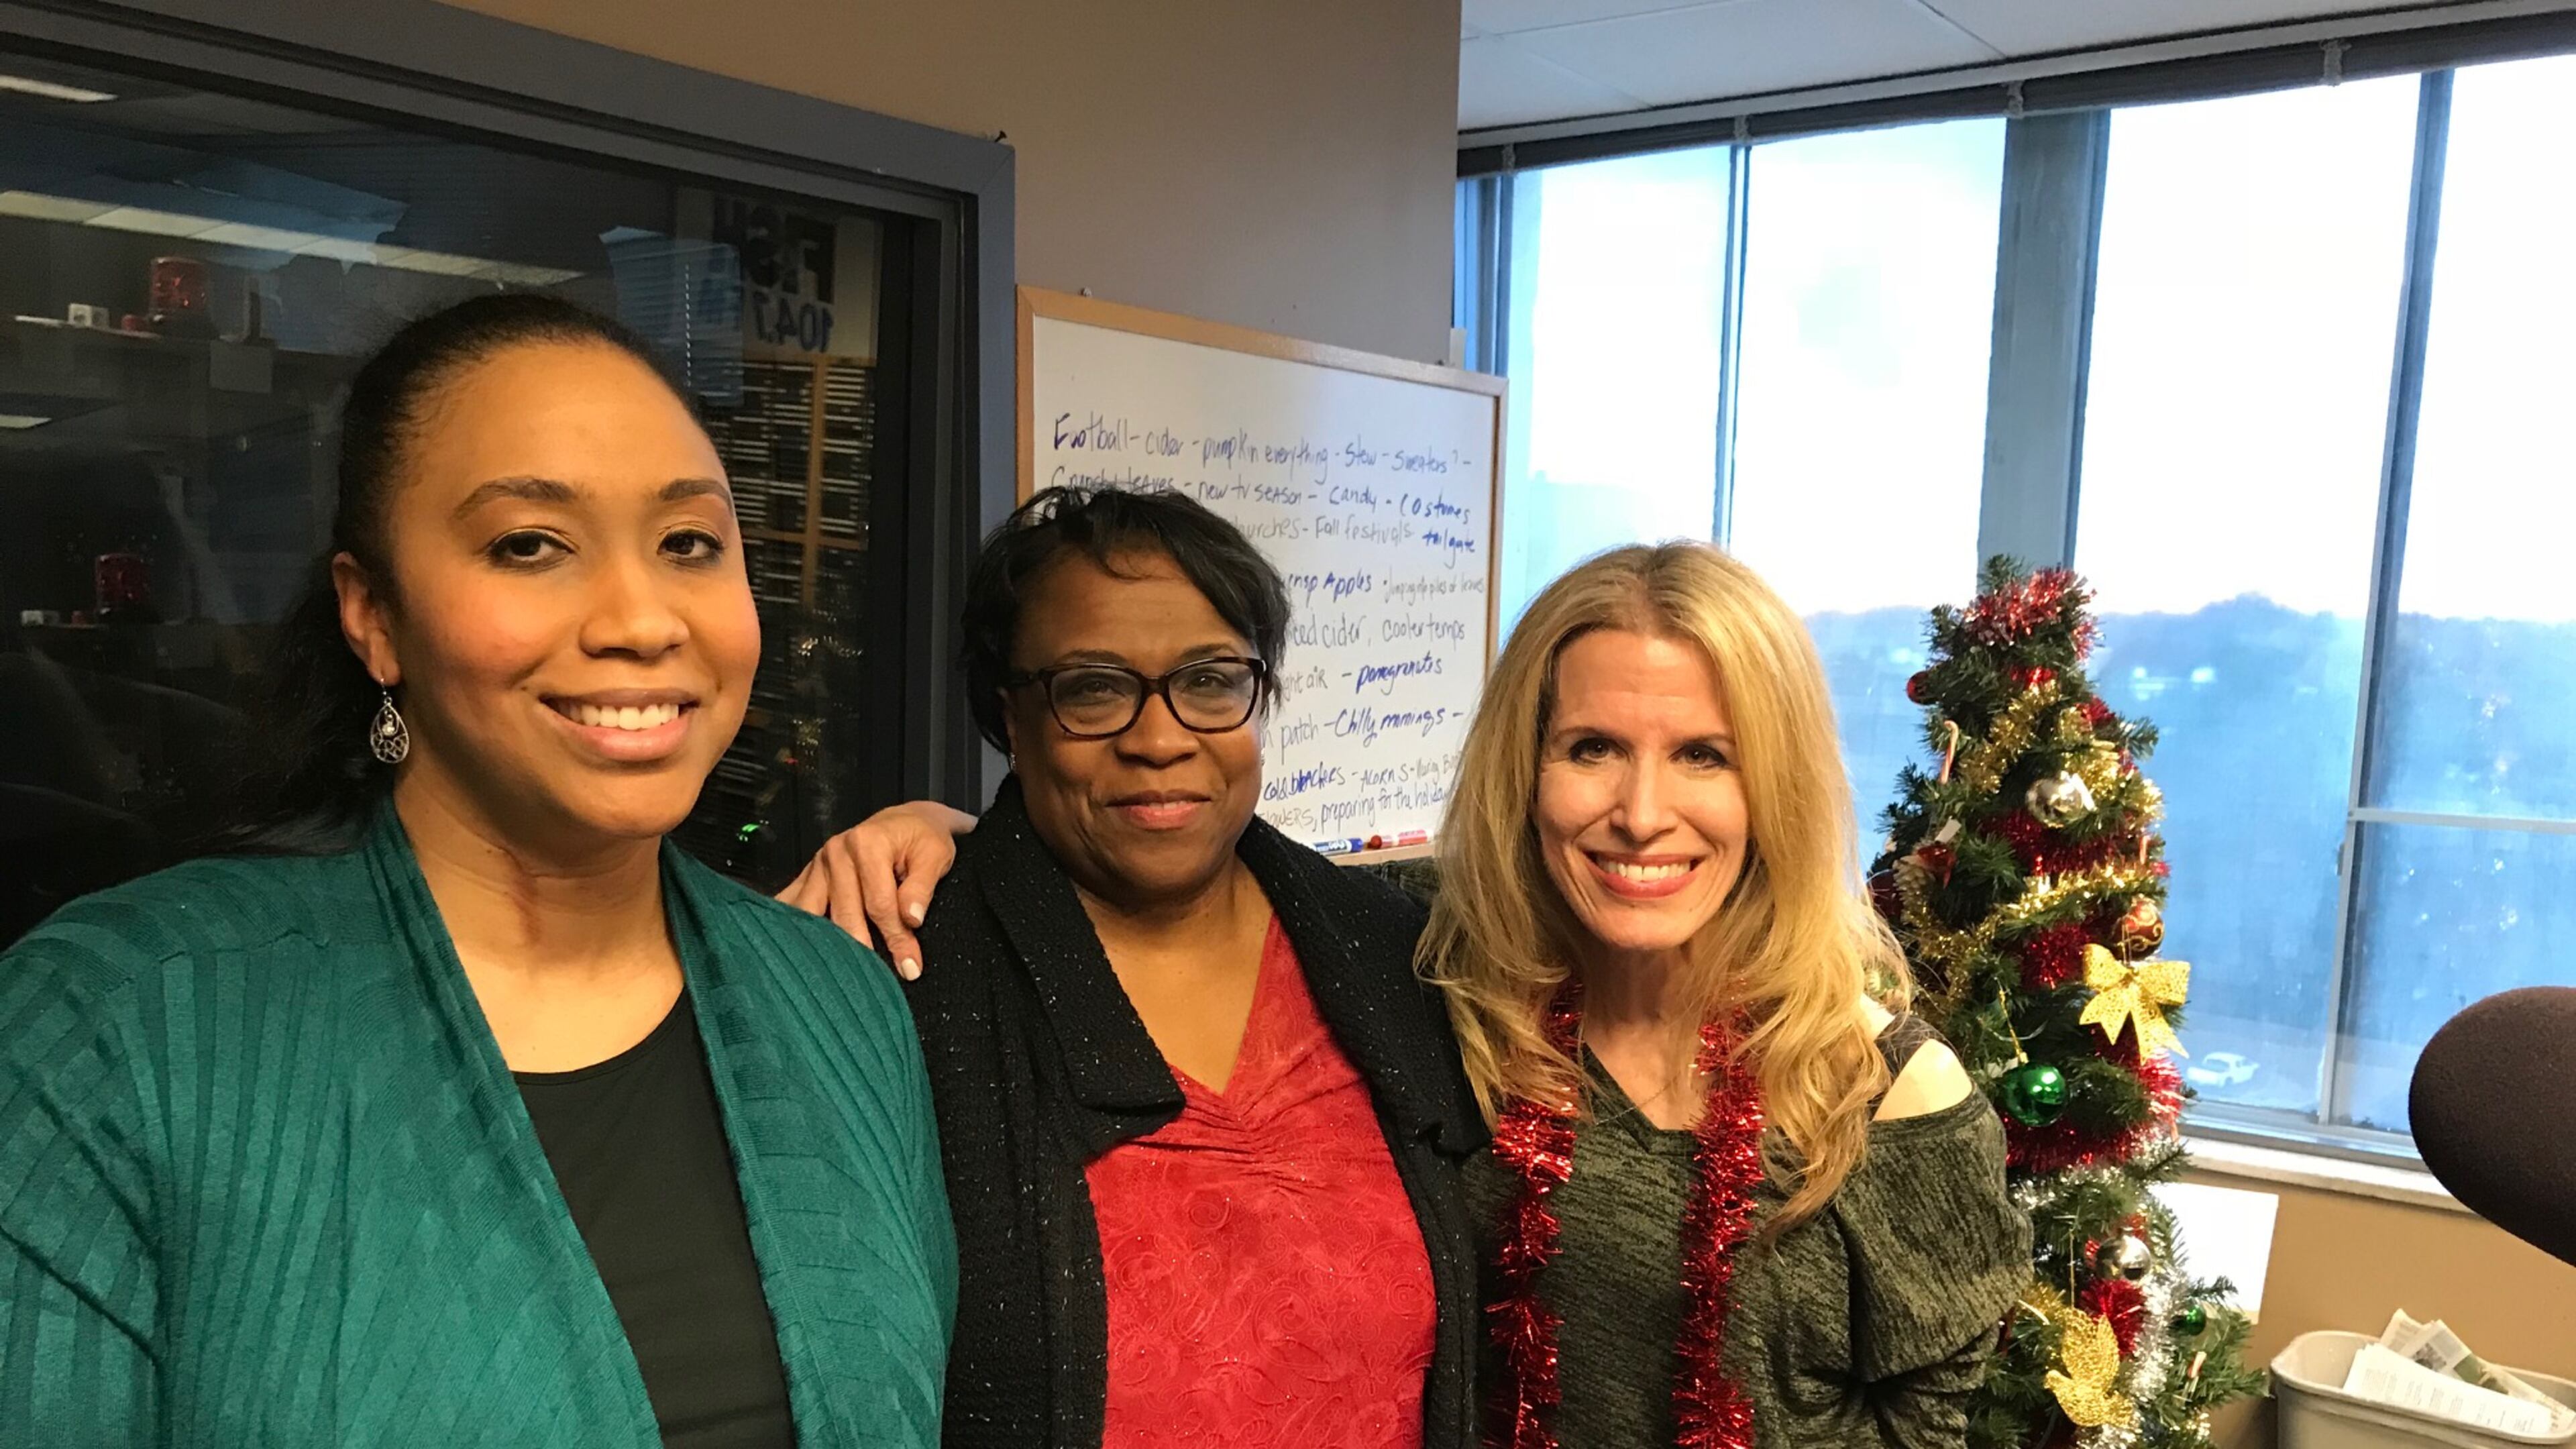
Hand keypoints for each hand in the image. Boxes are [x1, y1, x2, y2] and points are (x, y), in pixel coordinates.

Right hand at [777, 800, 976, 978]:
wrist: (905, 821)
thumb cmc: (923, 839)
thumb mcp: (935, 855)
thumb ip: (923, 886)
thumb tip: (912, 919)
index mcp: (867, 844)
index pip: (879, 905)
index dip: (896, 939)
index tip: (910, 968)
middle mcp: (836, 853)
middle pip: (844, 915)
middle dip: (862, 952)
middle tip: (875, 984)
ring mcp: (817, 865)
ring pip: (812, 915)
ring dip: (822, 945)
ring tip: (833, 978)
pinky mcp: (808, 876)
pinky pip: (792, 904)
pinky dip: (792, 928)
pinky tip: (792, 952)